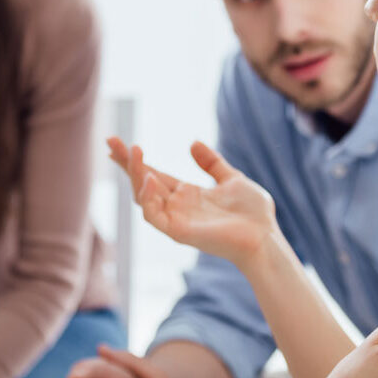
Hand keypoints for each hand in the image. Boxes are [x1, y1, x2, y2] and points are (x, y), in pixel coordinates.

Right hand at [108, 137, 277, 269]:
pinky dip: (148, 198)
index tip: (117, 143)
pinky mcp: (178, 232)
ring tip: (135, 152)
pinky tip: (150, 179)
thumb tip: (193, 143)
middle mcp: (177, 207)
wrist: (266, 236)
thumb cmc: (253, 214)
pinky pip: (154, 216)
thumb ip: (212, 163)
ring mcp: (176, 220)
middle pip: (142, 183)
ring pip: (143, 198)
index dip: (135, 160)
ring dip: (136, 175)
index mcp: (187, 195)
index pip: (154, 174)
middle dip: (126, 163)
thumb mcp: (232, 179)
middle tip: (111, 141)